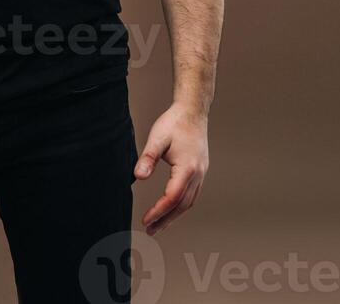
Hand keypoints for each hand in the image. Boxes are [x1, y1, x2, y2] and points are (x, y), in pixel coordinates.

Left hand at [134, 103, 208, 235]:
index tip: (145, 220)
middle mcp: (198, 173)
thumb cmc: (175, 122)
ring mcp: (202, 172)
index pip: (172, 197)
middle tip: (150, 230)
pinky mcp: (201, 169)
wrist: (193, 110)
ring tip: (159, 224)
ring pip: (189, 201)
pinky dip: (182, 205)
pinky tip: (172, 207)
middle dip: (166, 219)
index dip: (158, 211)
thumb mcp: (157, 138)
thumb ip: (148, 157)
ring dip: (174, 215)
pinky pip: (193, 194)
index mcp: (188, 167)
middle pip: (182, 205)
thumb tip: (137, 177)